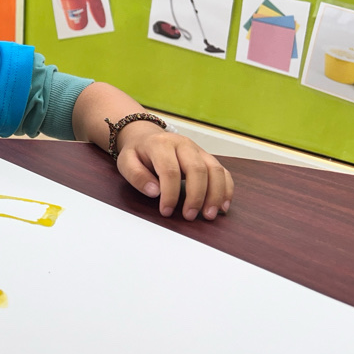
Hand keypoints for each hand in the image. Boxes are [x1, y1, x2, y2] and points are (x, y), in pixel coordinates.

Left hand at [115, 123, 232, 220]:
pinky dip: (227, 189)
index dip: (170, 194)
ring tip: (209, 215)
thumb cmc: (138, 153)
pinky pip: (223, 172)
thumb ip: (136, 176)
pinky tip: (223, 206)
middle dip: (196, 196)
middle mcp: (183, 144)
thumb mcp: (126, 162)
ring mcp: (198, 150)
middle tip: (190, 216)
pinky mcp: (207, 158)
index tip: (166, 211)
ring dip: (216, 194)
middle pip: (197, 169)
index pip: (170, 170)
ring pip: (215, 170)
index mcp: (161, 144)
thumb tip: (154, 191)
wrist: (147, 137)